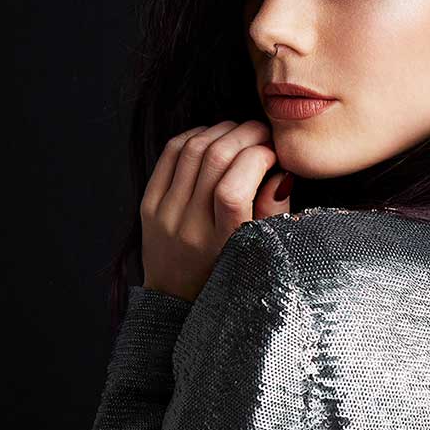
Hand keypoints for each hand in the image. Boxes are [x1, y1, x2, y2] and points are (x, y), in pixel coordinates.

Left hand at [139, 119, 293, 302]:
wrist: (175, 300)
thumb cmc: (227, 275)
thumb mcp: (259, 251)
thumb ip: (273, 213)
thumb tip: (280, 171)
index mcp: (221, 244)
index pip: (233, 189)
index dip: (258, 159)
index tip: (274, 155)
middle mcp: (188, 228)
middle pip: (215, 159)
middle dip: (245, 134)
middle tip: (263, 134)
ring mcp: (164, 214)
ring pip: (194, 148)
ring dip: (222, 130)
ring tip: (241, 133)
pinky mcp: (148, 204)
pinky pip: (171, 152)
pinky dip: (196, 135)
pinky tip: (213, 137)